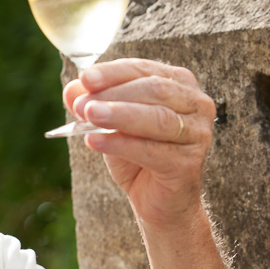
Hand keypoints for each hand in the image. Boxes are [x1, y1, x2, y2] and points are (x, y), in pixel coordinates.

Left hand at [64, 58, 215, 230]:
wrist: (156, 199)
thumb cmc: (135, 153)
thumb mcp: (109, 124)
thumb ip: (93, 104)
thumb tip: (72, 89)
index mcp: (179, 84)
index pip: (144, 69)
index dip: (113, 72)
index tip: (86, 78)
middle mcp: (196, 105)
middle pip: (154, 90)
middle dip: (114, 94)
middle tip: (82, 104)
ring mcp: (197, 134)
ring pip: (158, 118)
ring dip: (120, 114)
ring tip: (89, 116)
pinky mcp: (189, 164)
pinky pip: (153, 151)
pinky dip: (121, 144)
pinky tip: (96, 141)